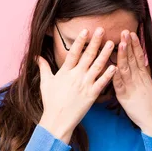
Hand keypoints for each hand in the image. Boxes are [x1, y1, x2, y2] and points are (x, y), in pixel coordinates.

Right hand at [36, 27, 116, 143]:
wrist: (58, 120)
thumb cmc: (51, 102)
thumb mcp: (45, 83)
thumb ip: (43, 67)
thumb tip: (36, 56)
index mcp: (65, 72)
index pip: (73, 52)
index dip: (80, 41)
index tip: (85, 30)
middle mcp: (76, 76)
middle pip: (87, 56)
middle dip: (95, 42)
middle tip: (102, 30)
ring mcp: (85, 85)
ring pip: (97, 66)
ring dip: (105, 54)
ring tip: (111, 43)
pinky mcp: (92, 95)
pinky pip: (102, 83)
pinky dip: (109, 75)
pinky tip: (115, 66)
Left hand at [112, 30, 151, 138]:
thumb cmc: (149, 103)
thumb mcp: (147, 85)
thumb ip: (143, 73)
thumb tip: (141, 61)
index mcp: (142, 75)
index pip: (138, 56)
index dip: (134, 44)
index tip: (131, 33)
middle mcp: (138, 79)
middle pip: (132, 59)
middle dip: (128, 44)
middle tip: (125, 31)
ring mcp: (132, 87)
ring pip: (126, 68)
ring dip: (123, 55)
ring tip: (121, 43)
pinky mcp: (125, 97)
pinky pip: (120, 85)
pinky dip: (116, 76)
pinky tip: (113, 68)